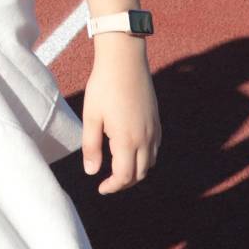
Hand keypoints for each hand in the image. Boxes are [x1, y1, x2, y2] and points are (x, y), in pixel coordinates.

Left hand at [81, 37, 159, 194]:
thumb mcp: (91, 117)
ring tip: (118, 168)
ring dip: (136, 171)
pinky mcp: (157, 121)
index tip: (101, 188)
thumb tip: (91, 172)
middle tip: (108, 181)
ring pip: (150, 162)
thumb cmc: (103, 87)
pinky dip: (145, 157)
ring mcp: (154, 130)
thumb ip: (91, 147)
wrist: (124, 60)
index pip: (124, 176)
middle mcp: (146, 138)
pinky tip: (130, 150)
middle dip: (124, 182)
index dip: (113, 186)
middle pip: (140, 174)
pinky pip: (155, 148)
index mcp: (127, 140)